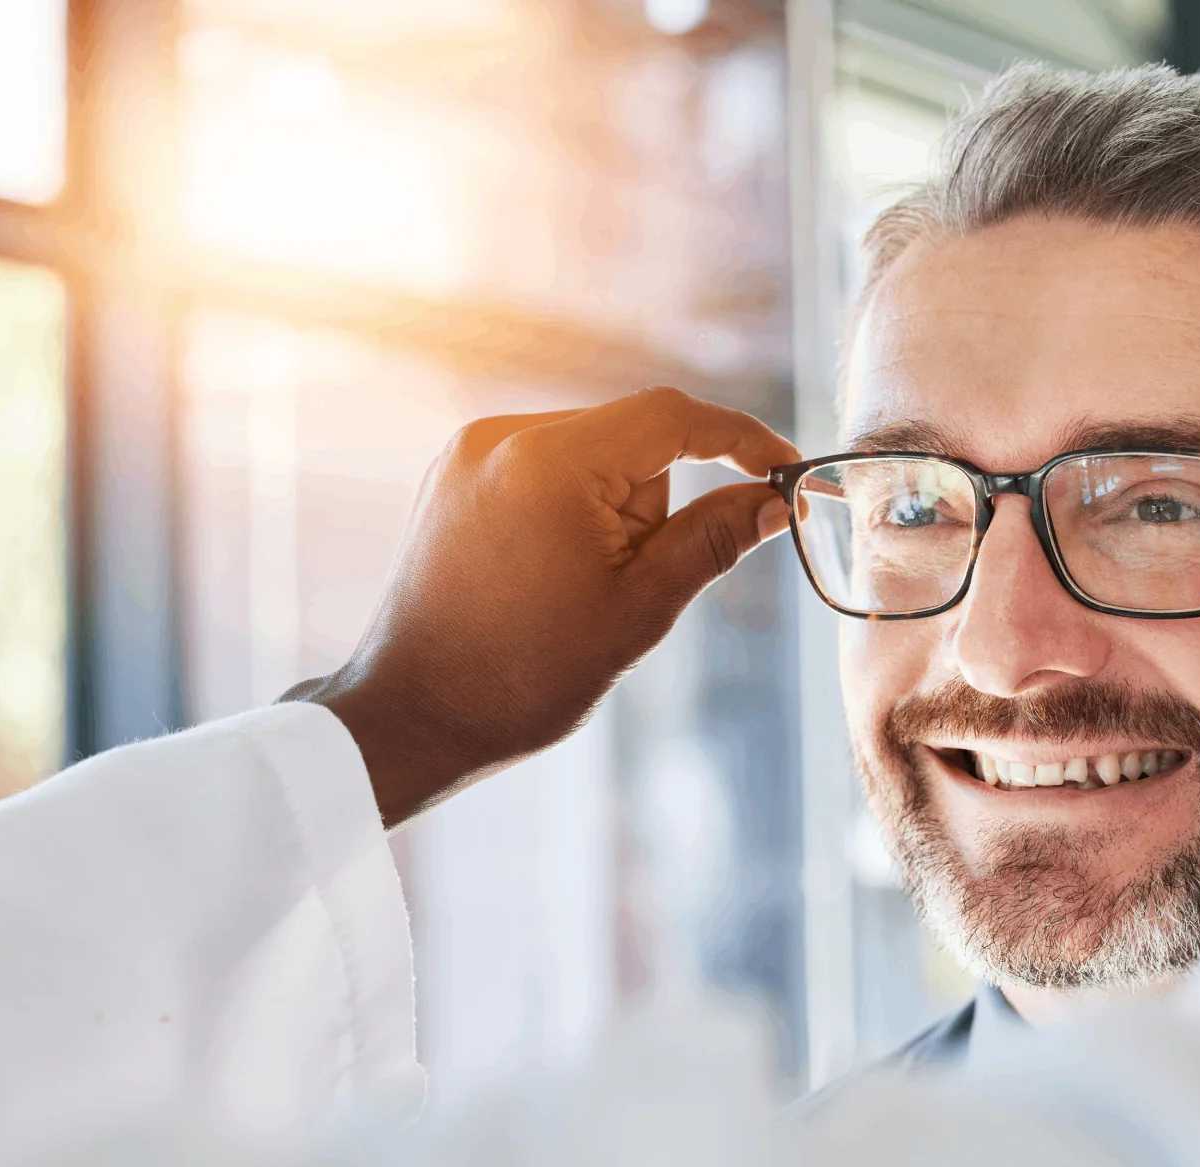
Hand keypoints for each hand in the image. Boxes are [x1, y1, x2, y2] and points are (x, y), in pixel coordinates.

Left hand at [287, 387, 797, 826]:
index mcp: (551, 462)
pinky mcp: (453, 473)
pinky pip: (544, 467)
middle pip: (632, 436)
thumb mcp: (639, 608)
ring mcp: (470, 450)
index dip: (743, 440)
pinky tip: (547, 574)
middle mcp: (503, 436)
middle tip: (631, 582)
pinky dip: (572, 507)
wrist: (411, 716)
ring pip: (591, 453)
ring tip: (573, 589)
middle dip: (656, 502)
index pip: (674, 416)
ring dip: (612, 508)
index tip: (788, 475)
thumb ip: (713, 541)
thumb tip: (774, 502)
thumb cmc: (524, 675)